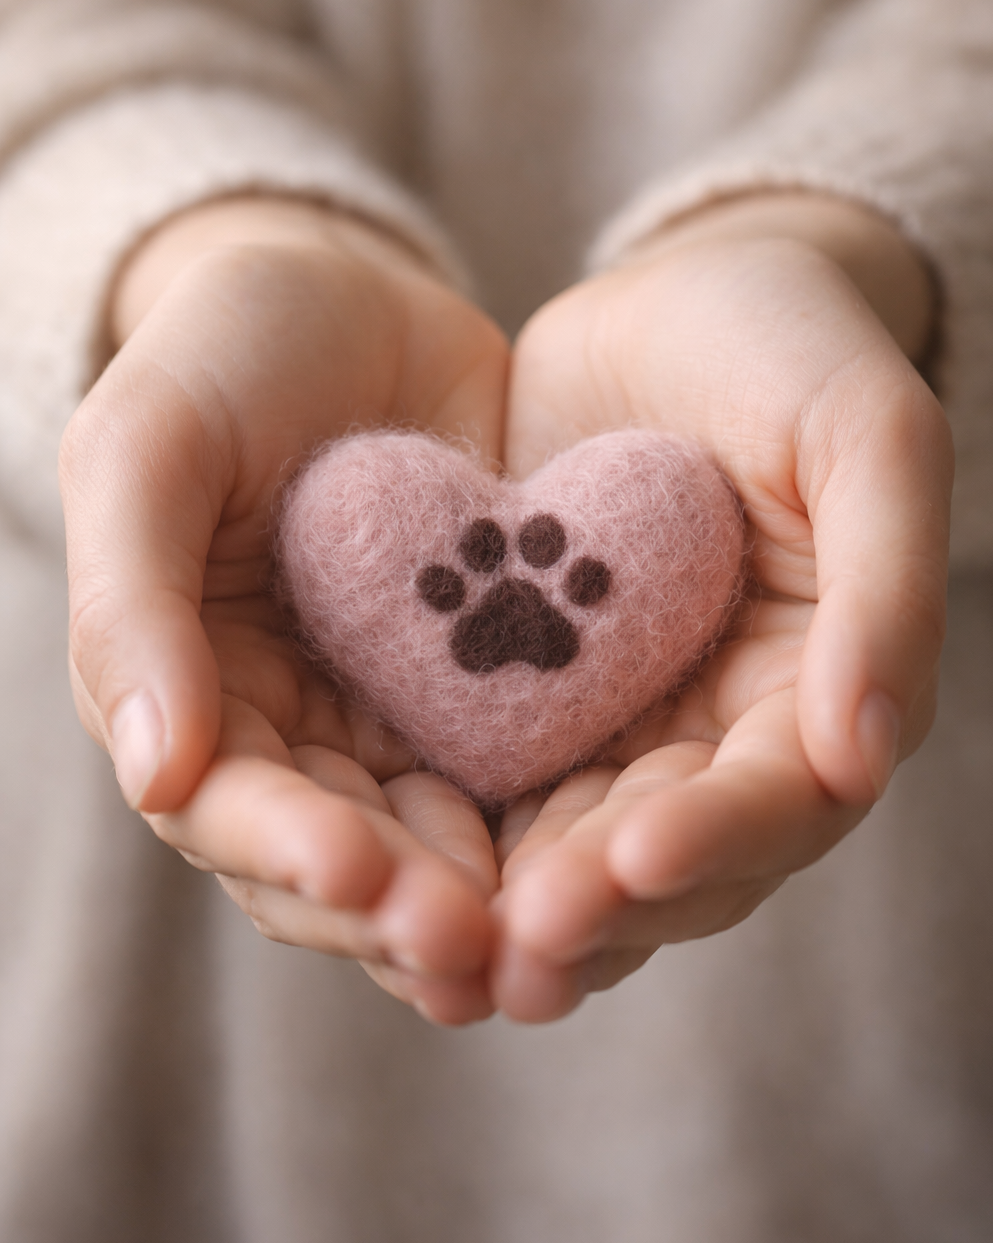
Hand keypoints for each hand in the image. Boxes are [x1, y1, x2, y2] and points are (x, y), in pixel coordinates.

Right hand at [60, 199, 508, 1023]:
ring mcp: (392, 722)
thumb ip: (134, 603)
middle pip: (338, 860)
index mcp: (188, 691)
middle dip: (398, 909)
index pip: (228, 807)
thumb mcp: (150, 443)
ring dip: (483, 908)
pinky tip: (608, 867)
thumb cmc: (228, 352)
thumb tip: (156, 778)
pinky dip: (553, 837)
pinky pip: (519, 785)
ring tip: (545, 946)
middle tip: (474, 944)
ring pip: (433, 852)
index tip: (366, 870)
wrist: (357, 296)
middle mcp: (289, 731)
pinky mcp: (487, 699)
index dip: (290, 849)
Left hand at [492, 193, 952, 1021]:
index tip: (634, 856)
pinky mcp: (537, 702)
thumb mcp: (864, 431)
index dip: (717, 837)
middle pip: (675, 856)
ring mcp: (628, 725)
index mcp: (824, 688)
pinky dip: (456, 842)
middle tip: (520, 946)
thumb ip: (885, 587)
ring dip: (523, 910)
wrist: (674, 299)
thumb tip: (865, 756)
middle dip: (602, 904)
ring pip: (582, 851)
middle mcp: (727, 732)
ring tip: (444, 956)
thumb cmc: (789, 346)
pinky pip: (501, 788)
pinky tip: (388, 877)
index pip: (784, 798)